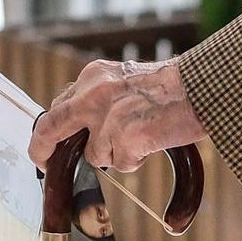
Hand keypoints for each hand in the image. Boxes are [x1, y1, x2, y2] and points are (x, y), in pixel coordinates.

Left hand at [28, 59, 205, 172]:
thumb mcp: (126, 81)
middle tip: (41, 161)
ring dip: (114, 155)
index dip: (51, 128)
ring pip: (95, 154)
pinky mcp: (123, 138)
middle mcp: (93, 94)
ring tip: (142, 139)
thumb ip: (101, 100)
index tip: (44, 143)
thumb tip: (85, 130)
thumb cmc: (172, 88)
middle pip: (52, 127)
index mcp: (94, 76)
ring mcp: (106, 117)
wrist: (200, 88)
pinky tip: (151, 143)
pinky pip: (120, 163)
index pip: (60, 104)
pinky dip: (134, 160)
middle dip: (42, 148)